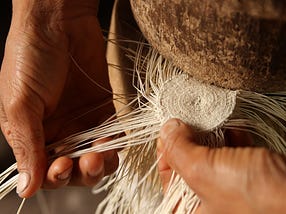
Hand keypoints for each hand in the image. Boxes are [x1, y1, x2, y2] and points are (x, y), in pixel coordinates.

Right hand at [0, 0, 117, 197]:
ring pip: (95, 156)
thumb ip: (27, 146)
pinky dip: (114, 143)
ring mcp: (82, 121)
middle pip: (73, 169)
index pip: (44, 171)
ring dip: (99, 163)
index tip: (61, 167)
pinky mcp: (103, 109)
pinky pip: (112, 136)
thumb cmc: (30, 58)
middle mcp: (58, 131)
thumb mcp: (20, 103)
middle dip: (81, 173)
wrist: (59, 23)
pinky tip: (109, 138)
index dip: (54, 177)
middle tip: (85, 163)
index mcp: (32, 133)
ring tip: (98, 153)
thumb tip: (25, 187)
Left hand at [158, 119, 285, 213]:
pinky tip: (233, 129)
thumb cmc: (255, 197)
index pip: (168, 180)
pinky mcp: (255, 172)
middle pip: (191, 164)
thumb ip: (178, 149)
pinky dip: (233, 138)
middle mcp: (214, 203)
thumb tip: (168, 131)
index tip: (167, 132)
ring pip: (213, 155)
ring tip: (209, 122)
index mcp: (195, 212)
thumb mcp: (201, 170)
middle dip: (190, 141)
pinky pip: (236, 151)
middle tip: (186, 122)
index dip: (166, 154)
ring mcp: (235, 187)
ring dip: (211, 136)